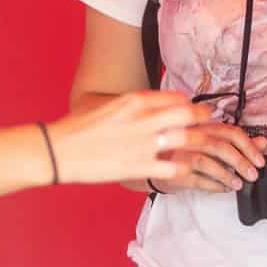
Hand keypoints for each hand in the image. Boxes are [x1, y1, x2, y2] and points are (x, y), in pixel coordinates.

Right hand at [48, 90, 208, 184]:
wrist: (59, 150)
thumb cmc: (79, 128)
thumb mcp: (108, 106)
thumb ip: (132, 106)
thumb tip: (151, 107)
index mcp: (134, 101)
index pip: (176, 97)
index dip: (189, 104)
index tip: (192, 110)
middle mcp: (143, 118)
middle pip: (188, 113)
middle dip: (203, 118)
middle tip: (208, 122)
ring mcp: (142, 143)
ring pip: (187, 138)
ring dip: (200, 142)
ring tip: (205, 145)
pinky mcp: (138, 167)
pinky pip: (174, 167)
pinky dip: (184, 167)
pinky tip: (185, 168)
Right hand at [147, 123, 266, 192]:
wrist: (159, 165)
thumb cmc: (189, 151)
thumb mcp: (214, 143)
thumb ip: (239, 142)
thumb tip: (263, 142)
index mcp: (204, 126)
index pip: (230, 132)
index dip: (248, 146)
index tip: (259, 160)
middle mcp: (192, 136)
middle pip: (220, 146)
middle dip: (240, 162)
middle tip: (252, 174)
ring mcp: (180, 154)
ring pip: (206, 162)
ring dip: (226, 175)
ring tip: (238, 184)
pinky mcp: (174, 171)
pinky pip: (196, 179)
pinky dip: (213, 185)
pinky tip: (223, 188)